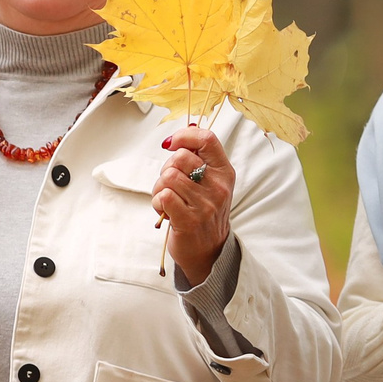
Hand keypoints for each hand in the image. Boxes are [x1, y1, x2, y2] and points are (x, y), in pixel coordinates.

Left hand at [154, 126, 233, 284]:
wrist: (208, 251)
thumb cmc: (203, 211)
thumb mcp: (209, 182)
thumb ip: (198, 157)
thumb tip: (184, 130)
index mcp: (224, 172)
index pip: (207, 139)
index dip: (184, 136)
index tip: (171, 144)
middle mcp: (218, 187)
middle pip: (181, 157)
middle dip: (167, 167)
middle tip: (171, 183)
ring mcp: (205, 205)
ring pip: (168, 176)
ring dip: (160, 187)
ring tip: (169, 199)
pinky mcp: (189, 221)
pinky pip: (163, 196)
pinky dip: (158, 202)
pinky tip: (166, 211)